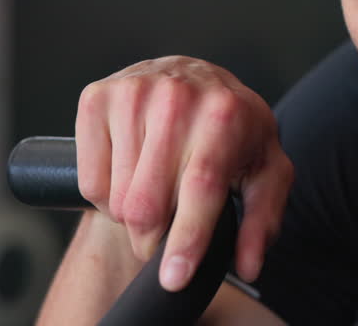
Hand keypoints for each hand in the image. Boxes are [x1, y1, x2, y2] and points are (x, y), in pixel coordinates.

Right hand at [75, 56, 293, 291]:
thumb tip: (248, 264)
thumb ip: (263, 220)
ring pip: (117, 198)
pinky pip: (90, 182)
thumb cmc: (233, 131)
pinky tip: (131, 171)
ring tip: (157, 189)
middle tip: (169, 234)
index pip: (200, 186)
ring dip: (133, 215)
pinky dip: (107, 195)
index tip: (174, 277)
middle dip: (155, 238)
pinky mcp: (97, 98)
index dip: (187, 238)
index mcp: (225, 114)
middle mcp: (177, 96)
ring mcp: (133, 92)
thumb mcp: (266, 171)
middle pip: (149, 204)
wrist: (194, 80)